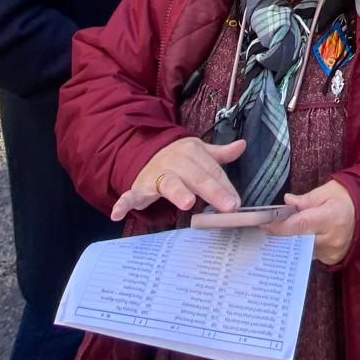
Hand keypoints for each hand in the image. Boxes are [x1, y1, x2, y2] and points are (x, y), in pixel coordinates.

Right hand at [111, 137, 245, 221]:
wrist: (147, 153)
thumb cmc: (181, 158)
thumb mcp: (201, 153)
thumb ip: (221, 154)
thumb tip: (242, 145)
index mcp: (193, 152)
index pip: (213, 171)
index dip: (225, 186)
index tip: (237, 202)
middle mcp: (175, 162)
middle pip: (197, 177)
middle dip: (213, 191)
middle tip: (228, 206)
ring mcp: (157, 174)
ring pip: (170, 184)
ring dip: (179, 193)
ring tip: (188, 203)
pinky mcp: (139, 187)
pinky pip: (130, 195)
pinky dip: (123, 203)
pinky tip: (118, 214)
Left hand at [265, 180, 354, 265]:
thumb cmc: (345, 198)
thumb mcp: (327, 191)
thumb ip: (306, 199)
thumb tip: (287, 202)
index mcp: (330, 216)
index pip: (300, 224)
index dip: (280, 226)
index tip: (264, 224)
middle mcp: (331, 238)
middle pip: (298, 241)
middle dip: (282, 236)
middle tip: (267, 231)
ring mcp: (333, 252)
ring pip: (303, 250)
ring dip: (291, 243)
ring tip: (280, 235)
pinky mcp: (333, 259)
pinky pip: (312, 255)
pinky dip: (303, 248)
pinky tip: (298, 241)